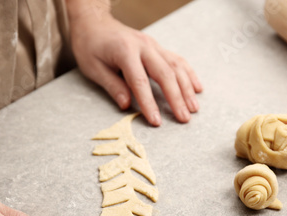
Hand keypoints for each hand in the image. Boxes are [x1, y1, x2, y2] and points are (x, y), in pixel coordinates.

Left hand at [69, 14, 202, 125]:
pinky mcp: (157, 47)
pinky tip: (197, 88)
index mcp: (125, 51)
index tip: (157, 121)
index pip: (140, 82)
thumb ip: (112, 86)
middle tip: (184, 118)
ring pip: (175, 67)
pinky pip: (177, 60)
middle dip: (176, 98)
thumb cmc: (90, 46)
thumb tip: (127, 106)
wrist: (94, 23)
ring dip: (187, 88)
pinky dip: (188, 74)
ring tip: (193, 108)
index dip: (149, 103)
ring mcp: (153, 45)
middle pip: (165, 74)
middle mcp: (143, 46)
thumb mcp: (94, 68)